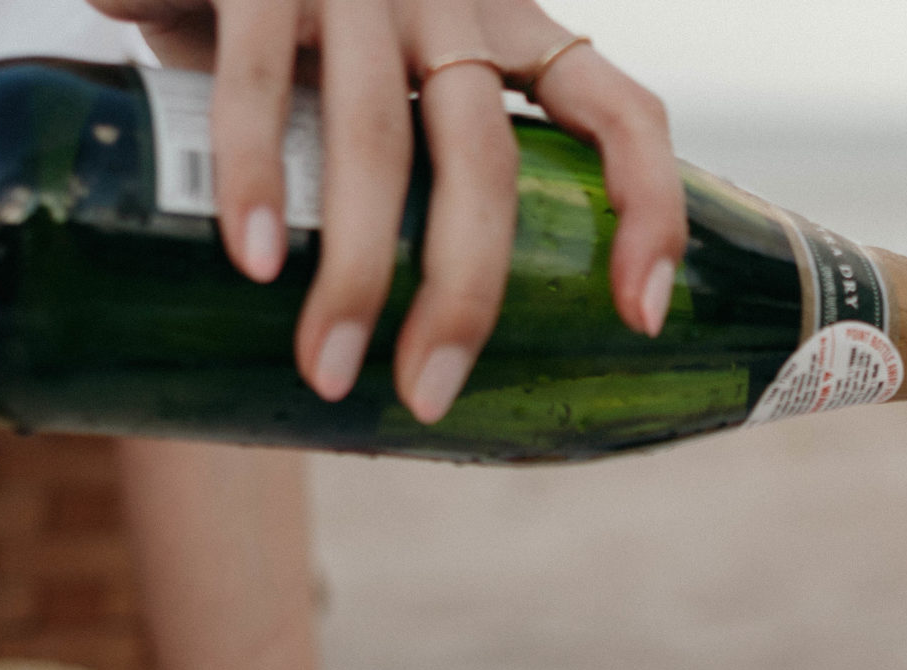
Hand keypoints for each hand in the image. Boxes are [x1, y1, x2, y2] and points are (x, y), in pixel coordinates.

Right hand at [87, 0, 684, 422]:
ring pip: (378, 142)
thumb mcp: (380, 79)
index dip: (650, 211)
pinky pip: (260, 85)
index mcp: (508, 30)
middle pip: (486, 161)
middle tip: (427, 394)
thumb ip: (413, 173)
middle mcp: (447, 2)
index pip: (622, 111)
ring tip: (328, 368)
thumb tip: (415, 356)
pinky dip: (256, 180)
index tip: (642, 319)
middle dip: (464, 294)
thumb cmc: (290, 28)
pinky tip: (257, 260)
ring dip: (356, 271)